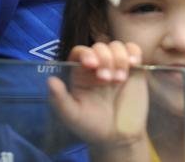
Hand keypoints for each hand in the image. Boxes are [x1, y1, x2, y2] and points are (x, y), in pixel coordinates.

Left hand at [49, 41, 148, 160]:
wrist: (118, 138)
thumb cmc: (91, 126)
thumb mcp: (72, 116)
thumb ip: (60, 100)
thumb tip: (50, 80)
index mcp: (80, 73)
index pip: (80, 52)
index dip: (86, 53)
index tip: (91, 65)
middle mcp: (98, 66)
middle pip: (99, 47)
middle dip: (104, 59)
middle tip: (107, 80)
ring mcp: (116, 66)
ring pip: (116, 46)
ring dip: (119, 58)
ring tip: (120, 79)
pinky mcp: (133, 69)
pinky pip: (133, 50)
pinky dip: (134, 52)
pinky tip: (134, 63)